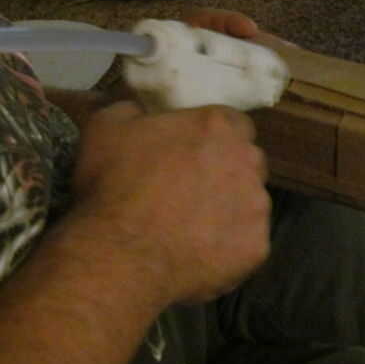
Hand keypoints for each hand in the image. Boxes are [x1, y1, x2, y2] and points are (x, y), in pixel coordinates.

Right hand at [71, 101, 270, 303]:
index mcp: (218, 127)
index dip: (215, 138)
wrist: (122, 256)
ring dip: (231, 209)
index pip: (234, 124)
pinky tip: (201, 253)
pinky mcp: (258, 246)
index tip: (195, 152)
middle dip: (228, 171)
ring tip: (195, 227)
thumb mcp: (105, 130)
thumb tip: (126, 107)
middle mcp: (248, 161)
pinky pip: (248, 242)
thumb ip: (128, 110)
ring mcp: (257, 205)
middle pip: (248, 162)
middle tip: (194, 190)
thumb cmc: (114, 186)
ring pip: (252, 202)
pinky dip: (230, 246)